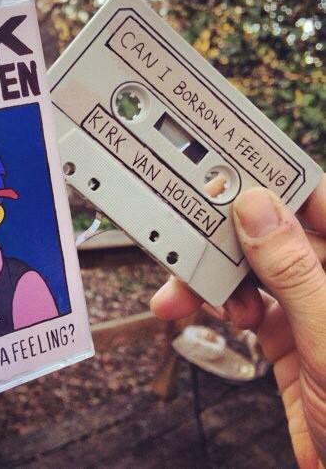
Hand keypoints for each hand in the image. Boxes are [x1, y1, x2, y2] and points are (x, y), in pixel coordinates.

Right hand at [150, 176, 325, 467]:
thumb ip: (294, 272)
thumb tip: (256, 208)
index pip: (315, 199)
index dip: (270, 179)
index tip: (225, 167)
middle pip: (268, 231)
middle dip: (221, 236)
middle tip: (185, 234)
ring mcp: (309, 303)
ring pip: (248, 266)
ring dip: (210, 276)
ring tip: (184, 292)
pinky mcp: (286, 329)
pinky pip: (241, 300)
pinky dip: (215, 303)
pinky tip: (202, 311)